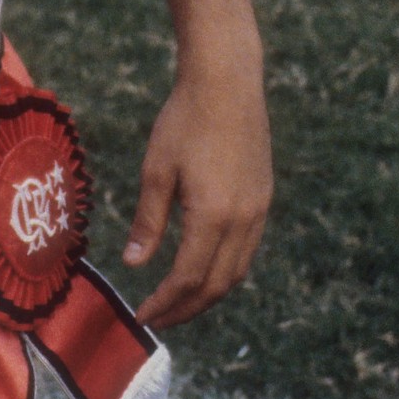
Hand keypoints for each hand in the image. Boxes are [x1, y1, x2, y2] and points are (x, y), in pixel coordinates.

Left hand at [123, 60, 272, 331]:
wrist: (227, 81)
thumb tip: (135, 264)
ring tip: (179, 301)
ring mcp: (259, 211)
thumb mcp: (157, 170)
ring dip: (208, 294)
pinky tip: (203, 266)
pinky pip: (247, 250)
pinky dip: (224, 270)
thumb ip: (149, 220)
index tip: (142, 315)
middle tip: (159, 317)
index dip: (164, 302)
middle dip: (187, 308)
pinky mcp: (264, 198)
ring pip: (236, 272)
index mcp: (213, 216)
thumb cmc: (184, 120)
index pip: (188, 278)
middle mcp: (243, 221)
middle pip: (217, 285)